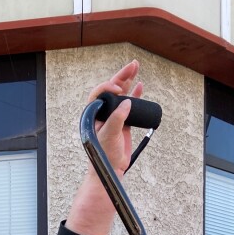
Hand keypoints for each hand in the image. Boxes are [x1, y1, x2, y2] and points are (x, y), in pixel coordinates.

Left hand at [87, 60, 142, 176]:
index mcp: (94, 114)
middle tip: (132, 65)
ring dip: (128, 81)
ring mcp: (113, 116)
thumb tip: (127, 103)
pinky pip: (129, 105)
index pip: (99, 93)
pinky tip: (140, 86)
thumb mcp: (109, 135)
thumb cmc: (104, 154)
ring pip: (121, 94)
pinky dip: (135, 95)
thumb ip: (117, 119)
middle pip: (111, 89)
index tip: (119, 89)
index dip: (108, 86)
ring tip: (135, 68)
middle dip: (121, 76)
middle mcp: (103, 113)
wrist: (111, 169)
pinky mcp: (123, 122)